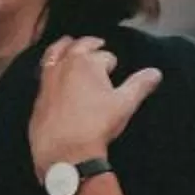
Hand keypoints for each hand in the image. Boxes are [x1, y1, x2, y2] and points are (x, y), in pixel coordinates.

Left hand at [27, 36, 160, 176]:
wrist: (64, 151)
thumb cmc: (96, 125)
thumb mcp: (124, 104)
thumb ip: (139, 85)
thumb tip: (155, 72)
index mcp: (87, 62)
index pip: (105, 56)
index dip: (111, 63)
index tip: (114, 69)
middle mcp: (65, 64)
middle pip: (79, 46)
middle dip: (90, 44)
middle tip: (97, 44)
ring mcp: (48, 78)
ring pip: (55, 53)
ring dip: (65, 47)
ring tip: (69, 44)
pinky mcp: (39, 93)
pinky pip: (44, 71)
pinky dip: (51, 65)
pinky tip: (53, 71)